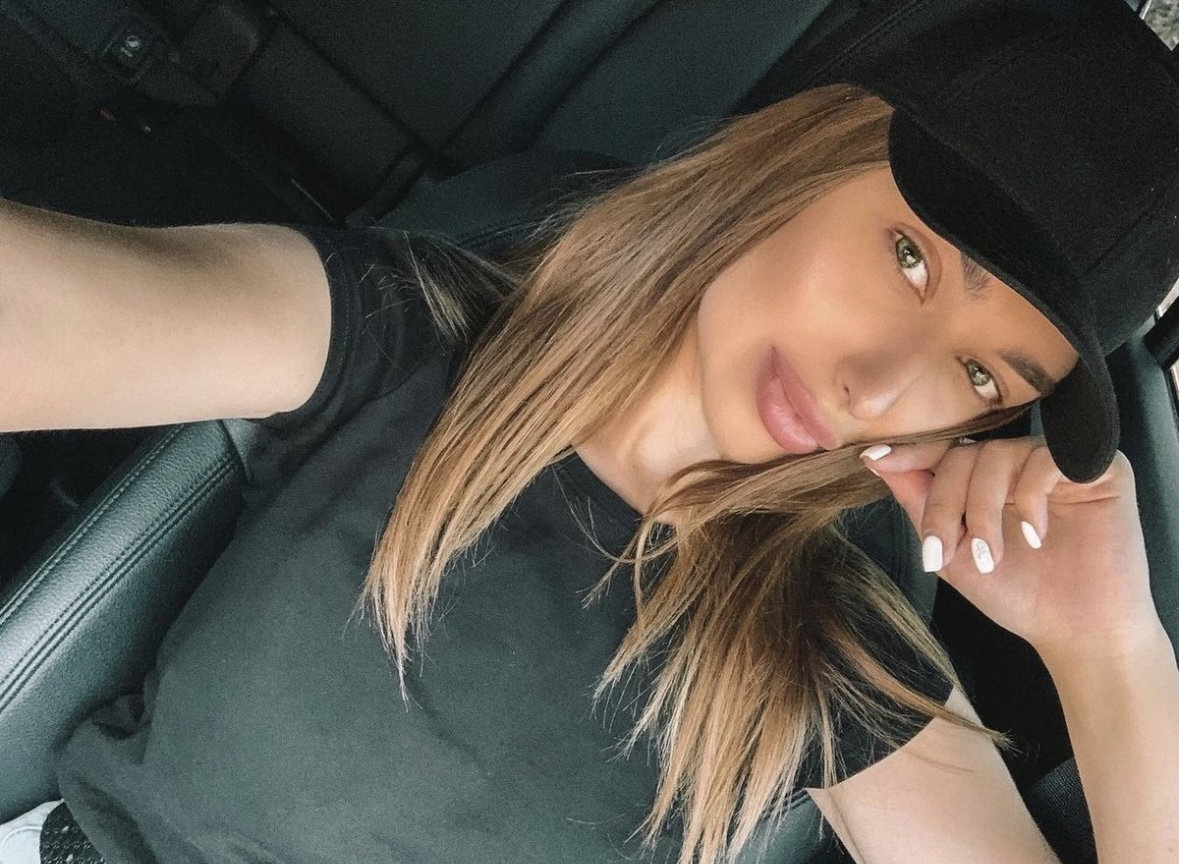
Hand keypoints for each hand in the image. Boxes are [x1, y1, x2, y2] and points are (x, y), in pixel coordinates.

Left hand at [861, 437, 1161, 663]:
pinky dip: (1031, 498)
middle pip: (962, 453)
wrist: (1077, 630)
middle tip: (947, 552)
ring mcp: (1054, 461)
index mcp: (982, 478)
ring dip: (983, 509)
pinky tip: (1034, 536)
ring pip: (997, 454)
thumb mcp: (952, 551)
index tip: (874, 458)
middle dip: (945, 504)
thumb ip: (919, 504)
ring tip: (989, 556)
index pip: (942, 450)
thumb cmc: (1016, 593)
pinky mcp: (1097, 467)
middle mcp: (1017, 462)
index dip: (909, 452)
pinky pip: (1047, 459)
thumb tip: (875, 459)